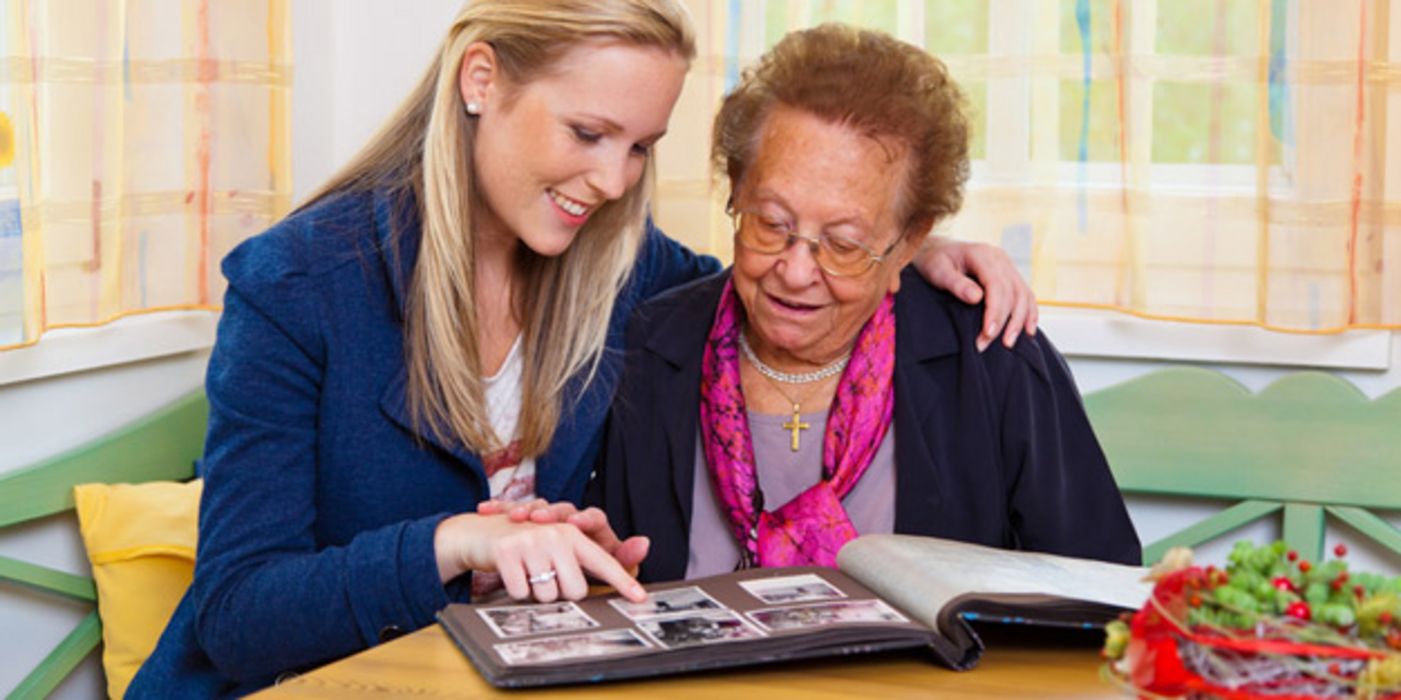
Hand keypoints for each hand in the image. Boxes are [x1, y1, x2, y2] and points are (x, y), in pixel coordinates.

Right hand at [433, 513, 647, 602]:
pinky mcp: (506, 551)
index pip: (603, 561)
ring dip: (535, 591)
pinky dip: (516, 590)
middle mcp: (556, 534)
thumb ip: (589, 561)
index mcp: (573, 534)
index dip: (622, 581)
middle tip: (547, 576)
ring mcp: (531, 541)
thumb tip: (628, 557)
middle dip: (560, 592)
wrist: (480, 532)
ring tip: (527, 571)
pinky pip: (520, 593)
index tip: (640, 598)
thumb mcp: (558, 548)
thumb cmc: (527, 545)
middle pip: (574, 591)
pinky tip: (512, 572)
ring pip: (546, 595)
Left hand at [914, 237, 1037, 351]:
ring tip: (1008, 343)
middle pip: (1012, 292)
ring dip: (1019, 321)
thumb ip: (956, 284)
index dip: (995, 311)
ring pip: (1023, 295)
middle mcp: (1000, 259)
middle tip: (986, 344)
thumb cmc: (934, 260)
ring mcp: (1007, 266)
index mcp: (982, 254)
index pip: (997, 285)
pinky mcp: (1010, 276)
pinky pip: (1026, 295)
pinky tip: (1028, 330)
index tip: (987, 333)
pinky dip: (1029, 313)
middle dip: (1004, 322)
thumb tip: (977, 298)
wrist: (936, 250)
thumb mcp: (938, 270)